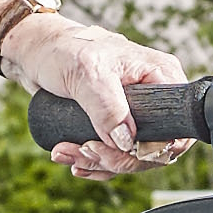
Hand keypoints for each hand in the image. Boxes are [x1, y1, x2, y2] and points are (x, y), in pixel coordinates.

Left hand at [13, 15, 182, 179]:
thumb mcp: (87, 74)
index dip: (154, 148)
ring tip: (69, 152)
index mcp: (160, 75)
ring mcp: (134, 112)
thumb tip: (127, 141)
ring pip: (131, 156)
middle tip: (85, 151)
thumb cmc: (63, 49)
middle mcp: (152, 95)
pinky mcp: (114, 124)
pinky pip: (114, 155)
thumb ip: (108, 107)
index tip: (122, 151)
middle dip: (117, 158)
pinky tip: (74, 158)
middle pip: (153, 147)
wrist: (36, 54)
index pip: (176, 125)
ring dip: (99, 163)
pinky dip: (94, 163)